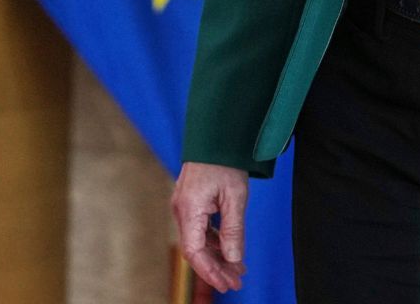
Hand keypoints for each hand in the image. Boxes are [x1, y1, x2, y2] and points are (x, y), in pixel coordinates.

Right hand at [171, 161, 249, 292]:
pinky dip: (215, 243)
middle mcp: (181, 212)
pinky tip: (230, 252)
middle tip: (236, 282)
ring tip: (237, 270)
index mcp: (189, 210)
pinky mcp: (191, 205)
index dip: (210, 271)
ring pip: (199, 242)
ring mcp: (184, 209)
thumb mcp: (236, 197)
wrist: (216, 137)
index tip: (226, 283)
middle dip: (216, 269)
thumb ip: (233, 229)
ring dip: (217, 257)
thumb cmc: (225, 162)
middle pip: (196, 250)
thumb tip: (233, 258)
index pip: (195, 251)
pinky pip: (201, 231)